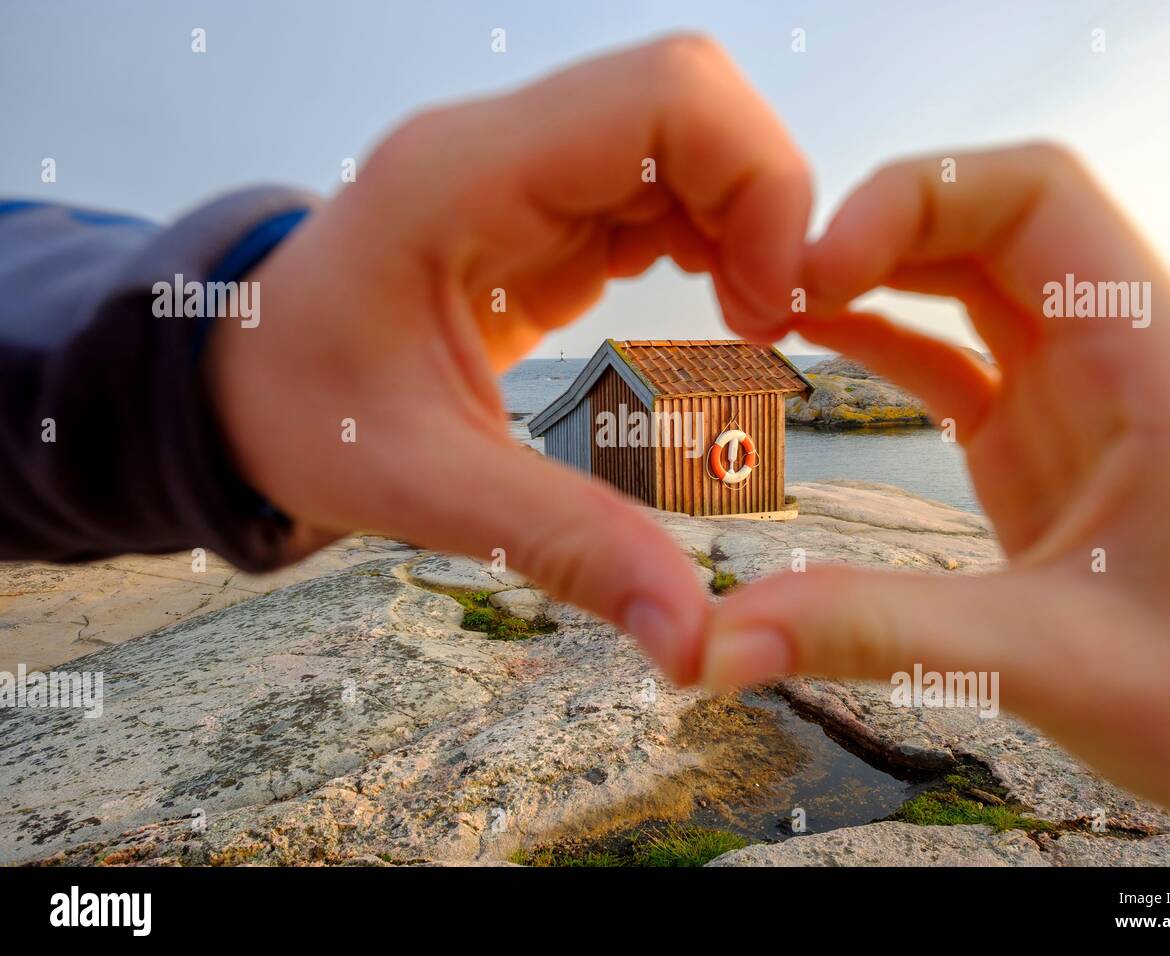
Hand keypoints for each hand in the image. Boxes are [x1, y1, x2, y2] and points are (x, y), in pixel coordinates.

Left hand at [204, 35, 811, 681]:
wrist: (240, 381)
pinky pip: (662, 183)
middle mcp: (500, 149)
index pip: (663, 96)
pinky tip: (719, 310)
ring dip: (747, 222)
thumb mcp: (424, 486)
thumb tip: (692, 639)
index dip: (756, 182)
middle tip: (767, 323)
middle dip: (765, 204)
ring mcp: (525, 170)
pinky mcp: (545, 206)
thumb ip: (562, 546)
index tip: (768, 303)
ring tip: (751, 324)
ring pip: (688, 139)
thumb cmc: (301, 415)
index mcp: (462, 179)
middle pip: (693, 104)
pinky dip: (716, 236)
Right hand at [702, 144, 1169, 850]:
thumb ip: (880, 633)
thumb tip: (721, 637)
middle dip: (882, 230)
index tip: (821, 263)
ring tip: (778, 302)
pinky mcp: (1045, 443)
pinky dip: (886, 342)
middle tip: (775, 282)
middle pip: (993, 221)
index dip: (920, 199)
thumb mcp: (1048, 661)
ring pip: (973, 281)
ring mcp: (1082, 395)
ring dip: (880, 276)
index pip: (1037, 197)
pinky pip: (958, 358)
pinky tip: (819, 347)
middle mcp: (1122, 354)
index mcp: (1154, 361)